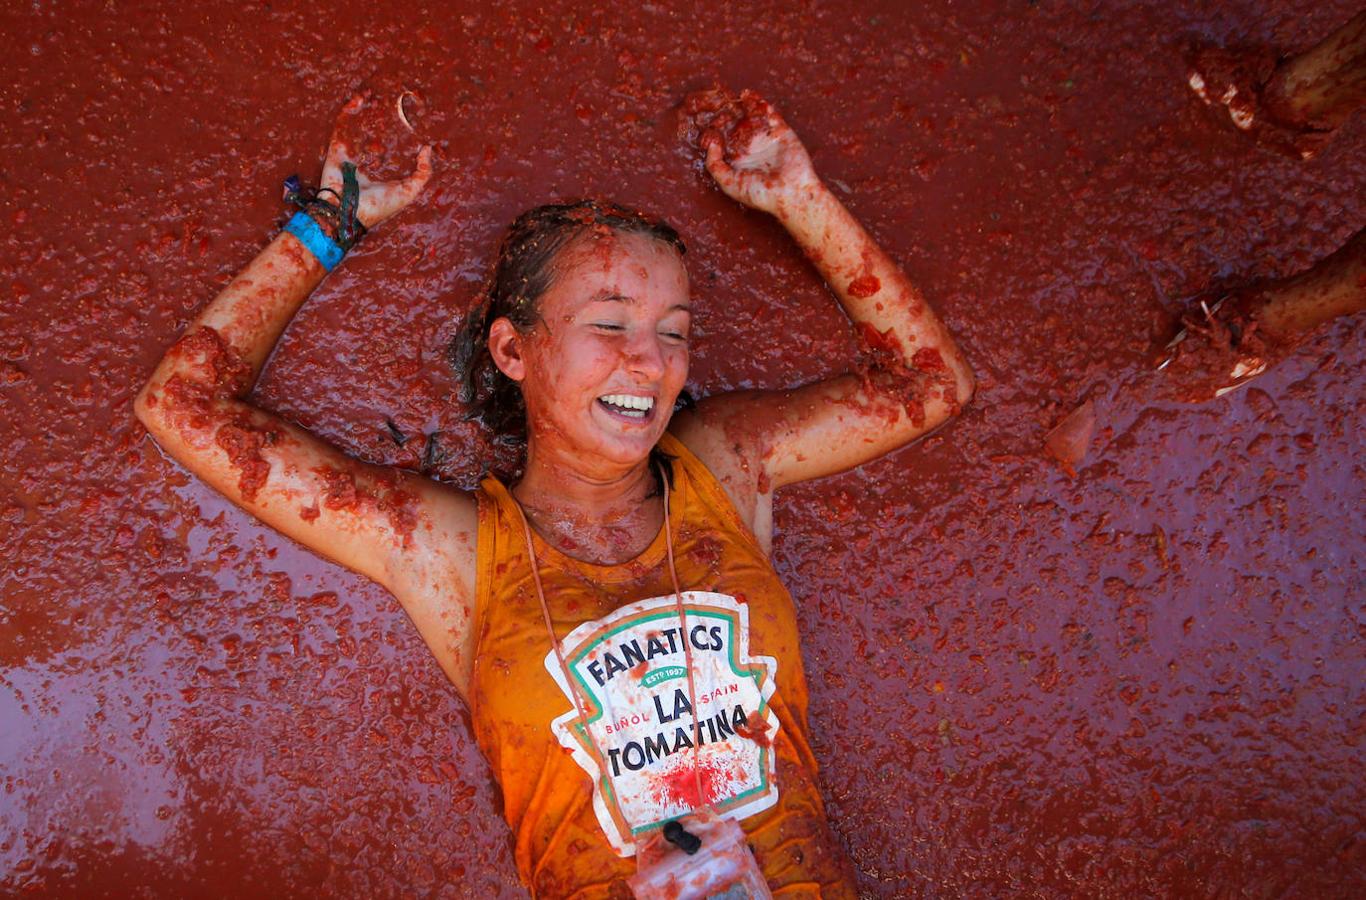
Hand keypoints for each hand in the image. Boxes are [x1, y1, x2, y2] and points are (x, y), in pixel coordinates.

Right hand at [320, 93, 433, 228]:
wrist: (349, 213)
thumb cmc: (380, 206)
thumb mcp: (409, 191)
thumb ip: (423, 173)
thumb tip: (428, 149)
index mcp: (384, 170)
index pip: (393, 146)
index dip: (401, 131)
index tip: (411, 116)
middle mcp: (367, 159)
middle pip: (373, 131)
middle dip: (379, 115)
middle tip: (389, 98)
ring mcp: (351, 153)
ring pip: (356, 125)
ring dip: (362, 108)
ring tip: (371, 93)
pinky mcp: (336, 149)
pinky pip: (341, 126)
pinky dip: (348, 111)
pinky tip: (359, 99)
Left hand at [682, 88, 818, 214]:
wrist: (792, 193)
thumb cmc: (760, 193)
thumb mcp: (729, 183)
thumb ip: (714, 165)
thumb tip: (710, 143)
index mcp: (737, 160)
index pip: (722, 139)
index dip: (713, 129)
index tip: (705, 121)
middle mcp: (750, 147)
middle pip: (735, 124)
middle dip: (725, 113)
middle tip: (715, 100)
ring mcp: (765, 138)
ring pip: (750, 116)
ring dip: (740, 105)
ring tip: (729, 95)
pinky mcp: (780, 131)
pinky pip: (768, 113)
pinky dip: (758, 102)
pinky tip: (746, 95)